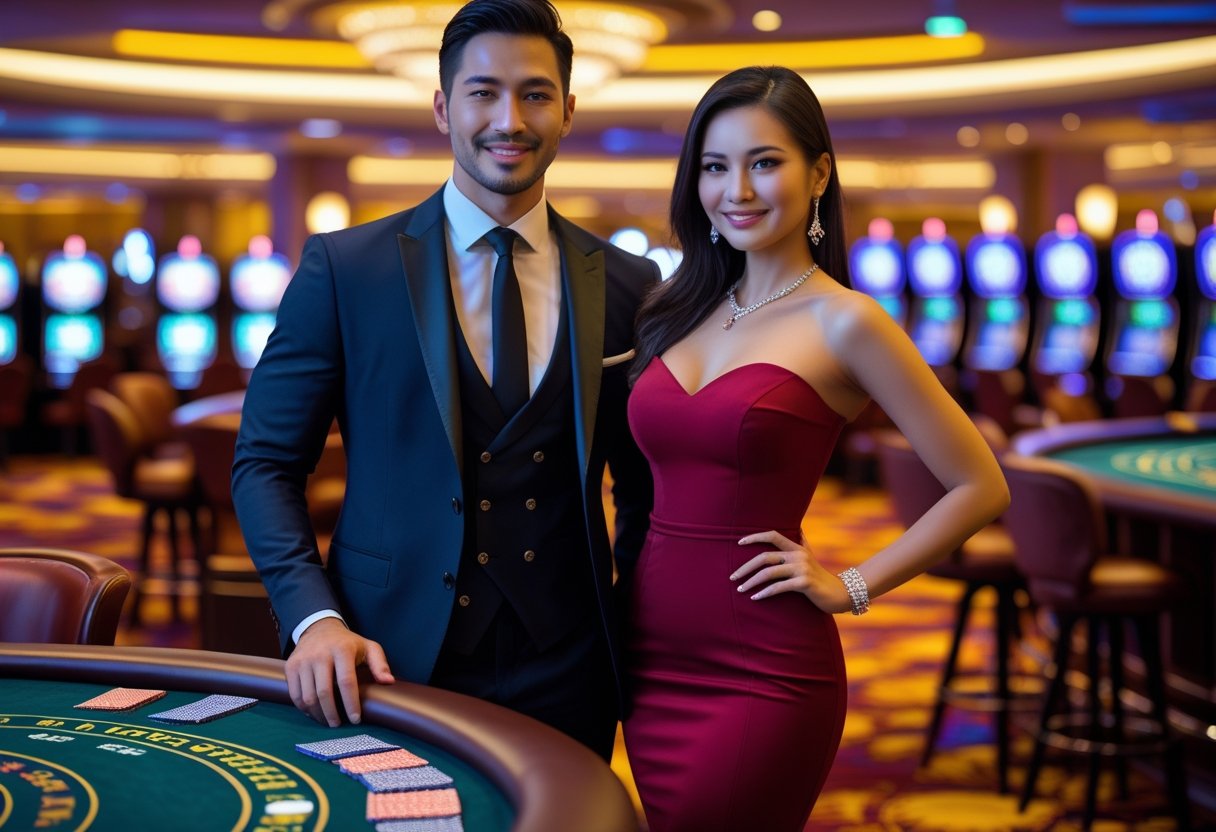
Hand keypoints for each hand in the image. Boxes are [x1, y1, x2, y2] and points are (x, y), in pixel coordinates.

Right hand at [286, 617, 394, 726]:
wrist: (320, 629)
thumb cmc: (348, 643)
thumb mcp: (369, 647)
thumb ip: (380, 664)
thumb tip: (389, 681)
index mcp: (342, 650)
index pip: (346, 682)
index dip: (351, 703)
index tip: (355, 719)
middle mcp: (320, 654)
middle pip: (324, 692)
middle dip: (332, 713)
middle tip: (338, 725)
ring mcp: (303, 660)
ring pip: (308, 697)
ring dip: (318, 714)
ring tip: (327, 721)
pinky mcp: (291, 666)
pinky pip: (295, 694)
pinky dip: (304, 708)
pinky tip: (314, 713)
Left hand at [730, 530, 852, 613]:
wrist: (841, 593)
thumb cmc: (821, 577)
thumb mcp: (812, 557)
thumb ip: (803, 544)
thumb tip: (799, 529)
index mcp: (797, 548)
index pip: (773, 535)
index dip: (754, 537)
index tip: (738, 543)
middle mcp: (798, 555)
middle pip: (765, 557)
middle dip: (745, 567)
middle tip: (733, 577)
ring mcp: (802, 568)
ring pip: (769, 573)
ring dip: (751, 582)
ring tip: (740, 589)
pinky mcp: (805, 583)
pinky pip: (779, 587)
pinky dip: (765, 593)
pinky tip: (756, 598)